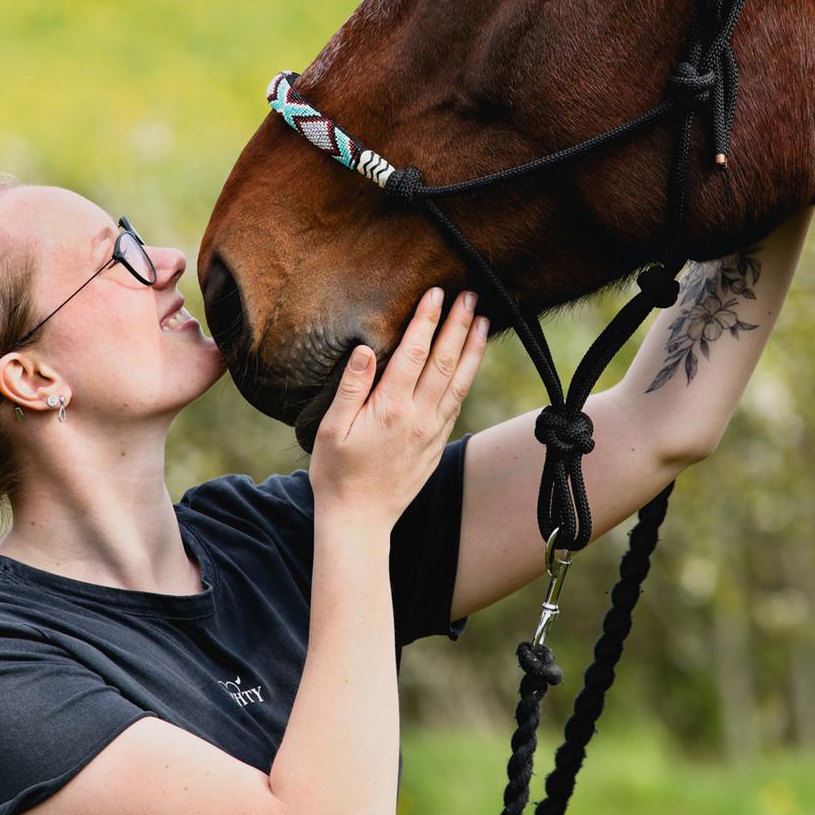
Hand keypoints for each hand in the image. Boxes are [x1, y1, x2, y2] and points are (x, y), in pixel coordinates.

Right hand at [309, 288, 488, 528]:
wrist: (359, 521)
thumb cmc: (337, 473)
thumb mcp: (331, 429)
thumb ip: (351, 387)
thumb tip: (363, 349)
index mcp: (390, 408)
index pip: (414, 354)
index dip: (427, 321)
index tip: (437, 293)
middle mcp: (418, 417)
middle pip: (444, 362)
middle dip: (458, 325)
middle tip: (470, 295)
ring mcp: (432, 432)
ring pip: (459, 382)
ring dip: (472, 349)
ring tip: (483, 320)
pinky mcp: (437, 444)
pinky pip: (458, 403)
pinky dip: (468, 377)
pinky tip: (472, 361)